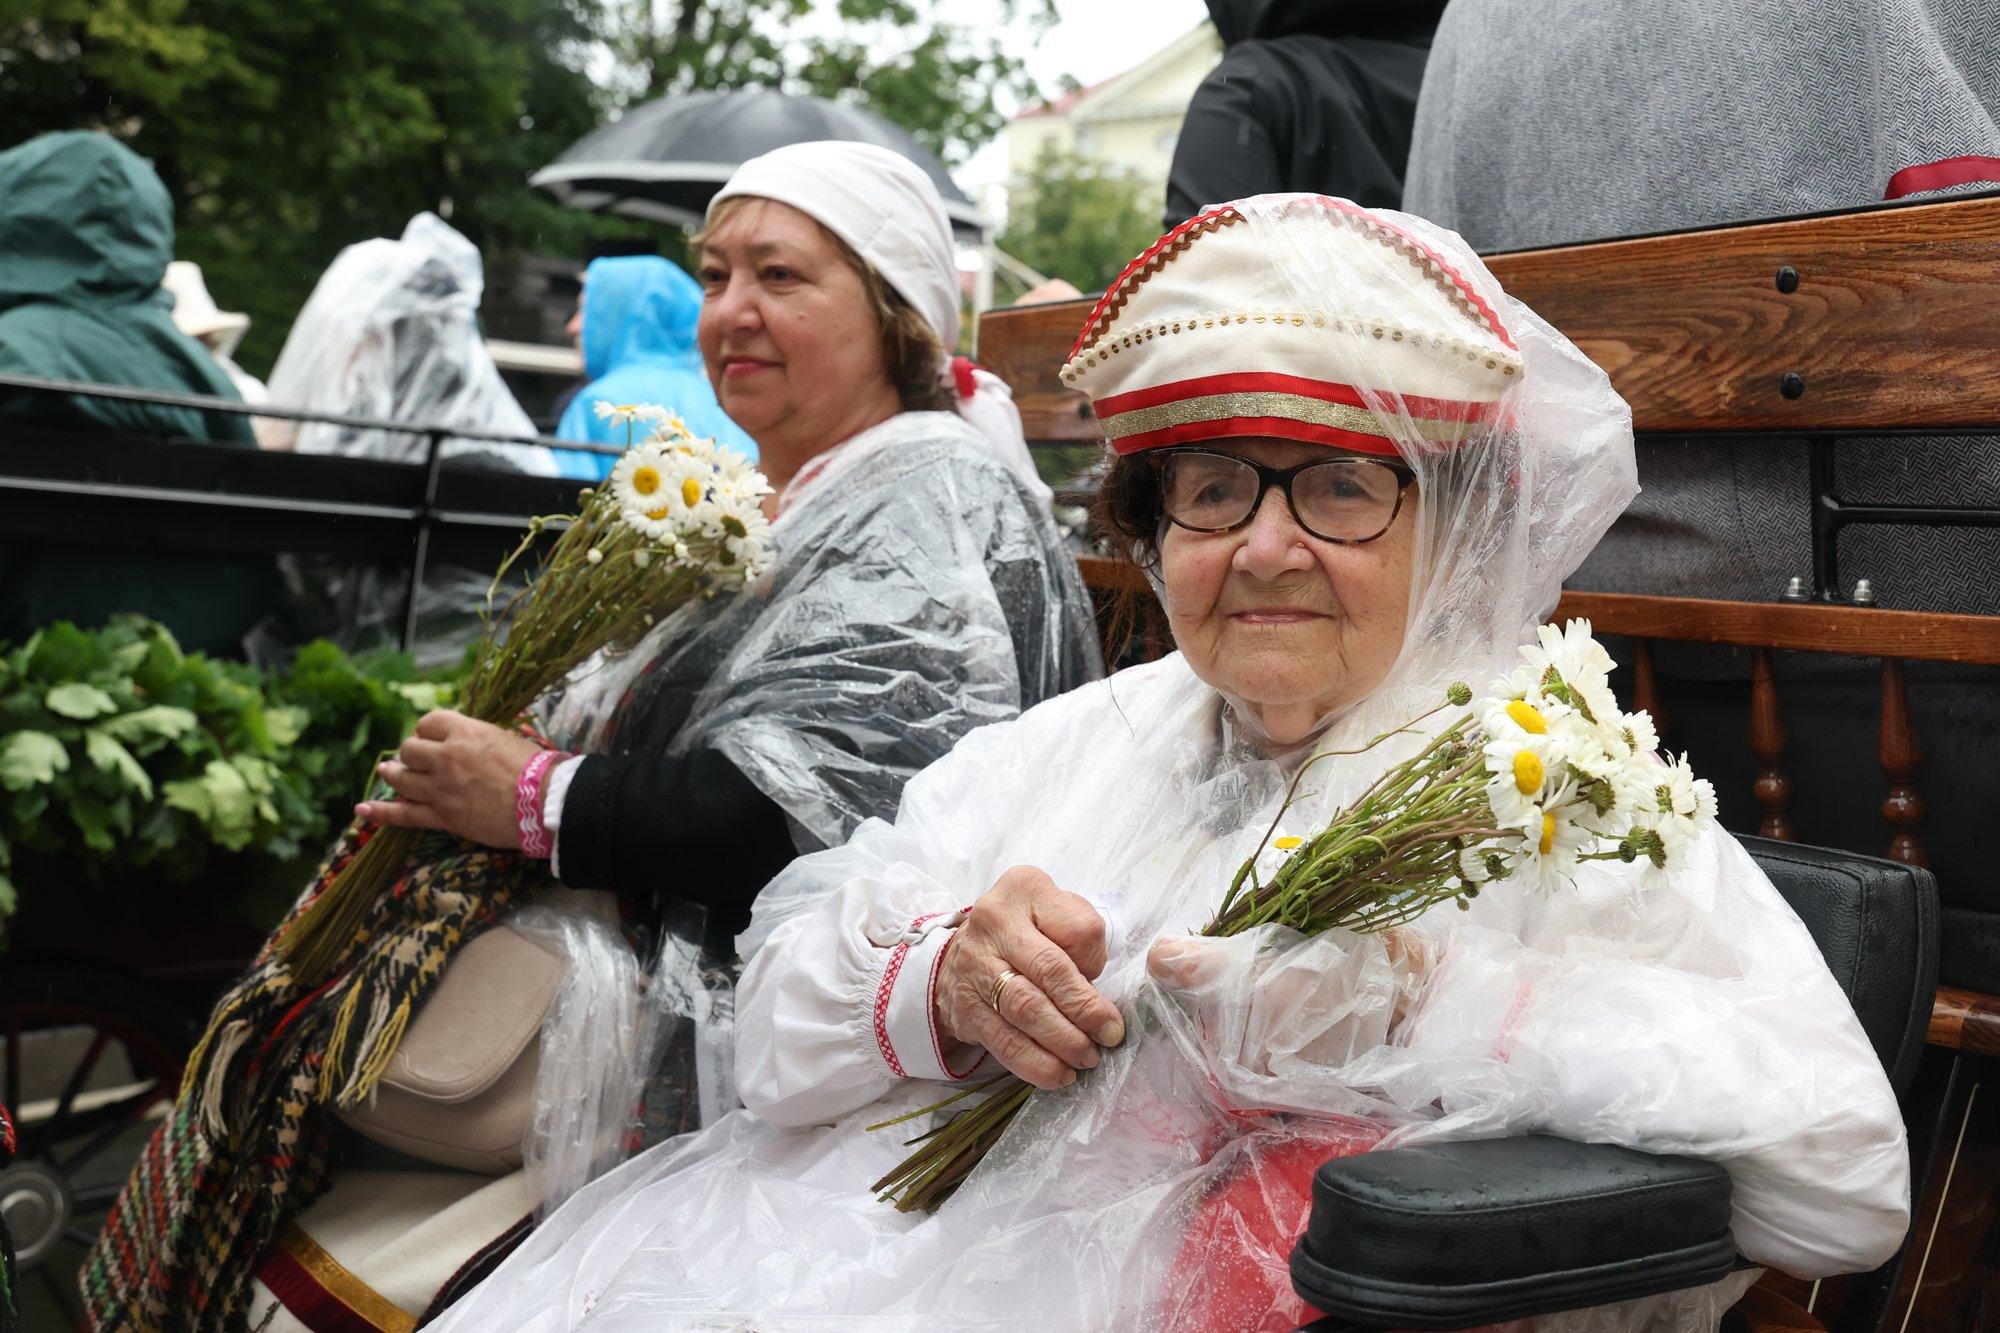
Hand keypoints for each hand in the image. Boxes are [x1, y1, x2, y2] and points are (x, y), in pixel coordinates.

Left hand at [355, 710, 544, 849]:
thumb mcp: (506, 739)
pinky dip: (380, 813)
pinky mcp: (442, 816)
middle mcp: (446, 756)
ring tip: (391, 774)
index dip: (426, 731)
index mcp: (465, 732)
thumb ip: (479, 739)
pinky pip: (402, 814)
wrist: (545, 802)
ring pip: (400, 777)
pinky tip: (362, 811)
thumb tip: (470, 742)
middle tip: (420, 761)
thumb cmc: (536, 768)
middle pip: (409, 749)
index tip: (432, 739)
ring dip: (394, 775)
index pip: (428, 722)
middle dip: (411, 754)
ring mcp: (440, 787)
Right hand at [934, 866, 1124, 1090]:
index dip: (1096, 961)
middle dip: (1085, 1010)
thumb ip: (1082, 940)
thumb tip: (1097, 1000)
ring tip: (1087, 1058)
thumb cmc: (1028, 932)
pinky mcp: (965, 1007)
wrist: (967, 951)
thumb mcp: (1057, 913)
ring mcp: (974, 964)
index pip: (1078, 928)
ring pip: (1025, 1009)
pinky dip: (1035, 1064)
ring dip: (1063, 1041)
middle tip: (1110, 1036)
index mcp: (1026, 889)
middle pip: (1050, 970)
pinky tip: (1059, 1074)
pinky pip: (1003, 1042)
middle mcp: (994, 921)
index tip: (1104, 983)